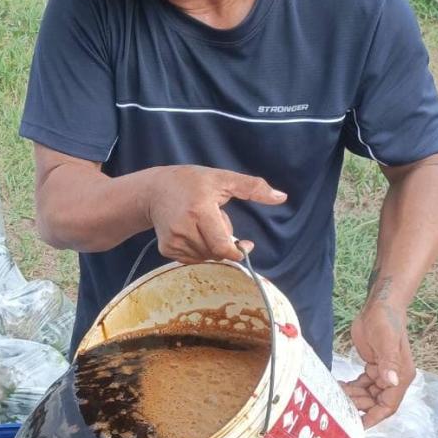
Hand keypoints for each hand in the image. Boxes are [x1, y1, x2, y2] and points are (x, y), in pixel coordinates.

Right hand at [145, 165, 286, 262]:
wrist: (155, 190)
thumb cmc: (192, 182)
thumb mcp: (223, 178)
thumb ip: (253, 187)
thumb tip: (282, 197)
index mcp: (199, 210)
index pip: (221, 246)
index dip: (235, 251)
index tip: (245, 245)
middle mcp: (183, 228)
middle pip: (214, 252)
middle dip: (224, 243)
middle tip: (219, 223)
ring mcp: (172, 240)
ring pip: (204, 257)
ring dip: (211, 247)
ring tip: (204, 225)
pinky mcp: (166, 248)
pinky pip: (191, 259)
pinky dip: (198, 251)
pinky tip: (193, 233)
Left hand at [345, 299, 414, 427]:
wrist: (380, 306)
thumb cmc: (386, 322)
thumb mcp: (386, 342)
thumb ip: (388, 363)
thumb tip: (392, 382)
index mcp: (402, 376)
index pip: (388, 405)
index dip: (374, 417)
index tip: (358, 426)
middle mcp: (394, 378)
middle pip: (375, 403)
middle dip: (358, 406)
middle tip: (338, 403)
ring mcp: (383, 373)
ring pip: (367, 395)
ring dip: (352, 397)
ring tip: (335, 394)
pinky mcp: (372, 367)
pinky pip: (361, 385)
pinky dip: (351, 388)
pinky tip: (338, 386)